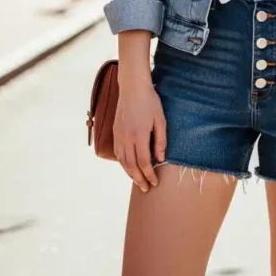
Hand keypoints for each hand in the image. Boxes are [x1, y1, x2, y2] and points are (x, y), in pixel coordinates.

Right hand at [113, 78, 166, 192]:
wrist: (132, 88)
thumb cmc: (150, 102)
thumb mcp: (160, 120)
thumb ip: (161, 141)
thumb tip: (161, 159)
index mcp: (140, 135)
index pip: (144, 162)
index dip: (149, 175)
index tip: (154, 182)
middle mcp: (127, 138)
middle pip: (132, 165)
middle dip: (139, 179)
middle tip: (145, 188)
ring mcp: (119, 135)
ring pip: (123, 161)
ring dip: (129, 173)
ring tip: (137, 181)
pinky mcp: (115, 132)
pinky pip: (118, 152)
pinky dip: (122, 163)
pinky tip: (128, 167)